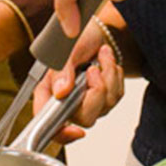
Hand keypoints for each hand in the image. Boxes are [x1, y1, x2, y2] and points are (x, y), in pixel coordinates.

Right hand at [32, 18, 125, 145]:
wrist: (96, 31)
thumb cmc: (75, 39)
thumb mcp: (66, 51)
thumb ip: (62, 72)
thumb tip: (61, 92)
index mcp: (49, 93)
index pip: (50, 126)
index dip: (63, 134)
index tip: (76, 131)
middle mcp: (67, 101)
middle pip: (86, 118)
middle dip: (96, 92)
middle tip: (93, 70)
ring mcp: (87, 102)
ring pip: (105, 106)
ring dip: (108, 77)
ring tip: (101, 57)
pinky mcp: (105, 98)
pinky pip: (116, 96)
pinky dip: (115, 77)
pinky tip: (107, 63)